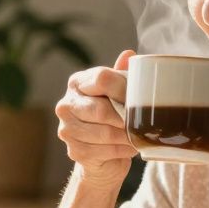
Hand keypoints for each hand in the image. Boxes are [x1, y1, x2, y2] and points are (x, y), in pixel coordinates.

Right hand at [55, 49, 137, 189]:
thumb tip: (129, 54)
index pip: (102, 79)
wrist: (101, 153)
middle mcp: (66, 105)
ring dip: (127, 136)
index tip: (140, 98)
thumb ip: (121, 75)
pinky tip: (130, 147)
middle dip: (125, 117)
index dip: (124, 89)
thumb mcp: (117, 92)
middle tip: (142, 121)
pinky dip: (123, 150)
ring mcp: (67, 130)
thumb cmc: (111, 115)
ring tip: (139, 135)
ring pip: (106, 133)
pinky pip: (105, 151)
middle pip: (101, 110)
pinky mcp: (74, 151)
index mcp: (77, 83)